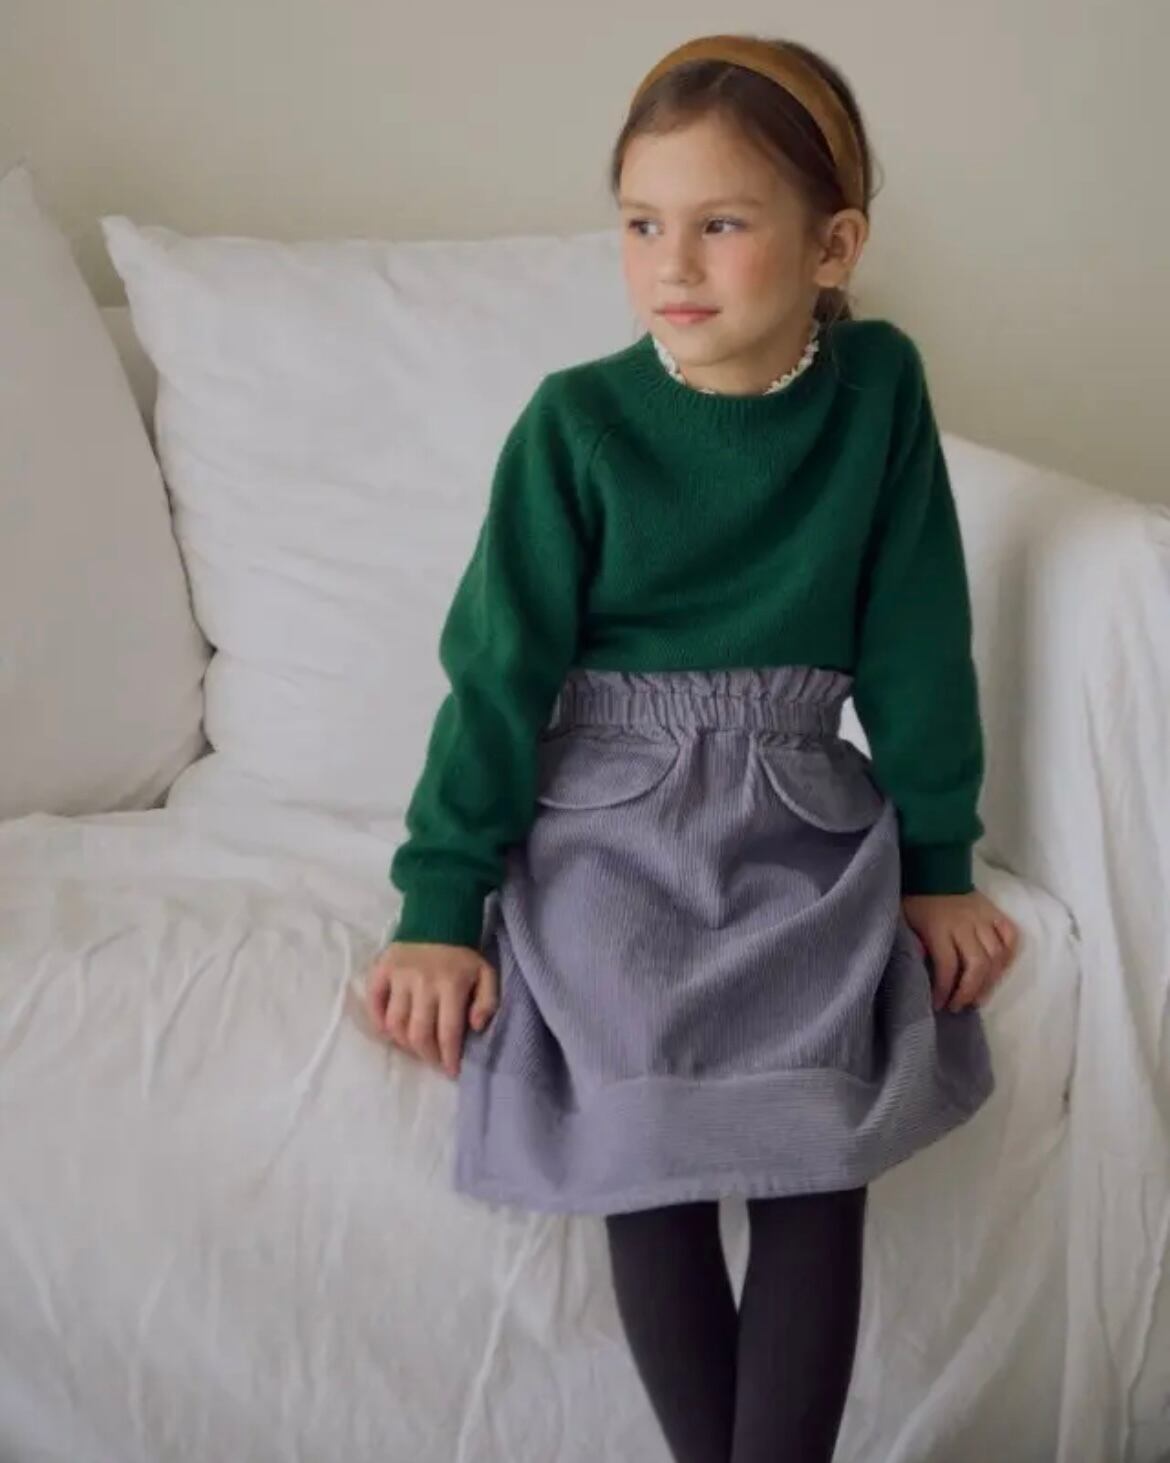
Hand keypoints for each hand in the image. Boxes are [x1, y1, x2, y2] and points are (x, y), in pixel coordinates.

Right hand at [365, 940, 498, 1078]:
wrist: (438, 919)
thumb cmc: (463, 954)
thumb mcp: (486, 973)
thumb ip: (487, 1002)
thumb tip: (474, 1027)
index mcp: (451, 985)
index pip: (448, 1032)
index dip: (449, 1057)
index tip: (452, 1072)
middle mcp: (423, 983)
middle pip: (419, 1033)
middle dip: (428, 1055)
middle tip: (434, 1061)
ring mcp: (399, 977)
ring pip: (395, 1023)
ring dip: (404, 1043)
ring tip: (415, 1047)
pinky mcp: (382, 970)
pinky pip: (374, 1001)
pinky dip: (378, 1021)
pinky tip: (388, 1031)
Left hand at [902, 890, 1018, 1012]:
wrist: (933, 866)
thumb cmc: (915, 899)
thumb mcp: (904, 920)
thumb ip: (912, 943)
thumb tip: (919, 969)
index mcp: (938, 927)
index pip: (947, 966)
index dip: (945, 990)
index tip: (939, 1004)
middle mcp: (964, 924)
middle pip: (977, 965)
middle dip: (969, 991)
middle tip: (960, 1006)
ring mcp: (983, 918)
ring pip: (996, 956)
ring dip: (990, 981)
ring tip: (978, 996)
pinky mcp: (995, 912)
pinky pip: (1010, 936)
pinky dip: (1009, 955)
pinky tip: (998, 971)